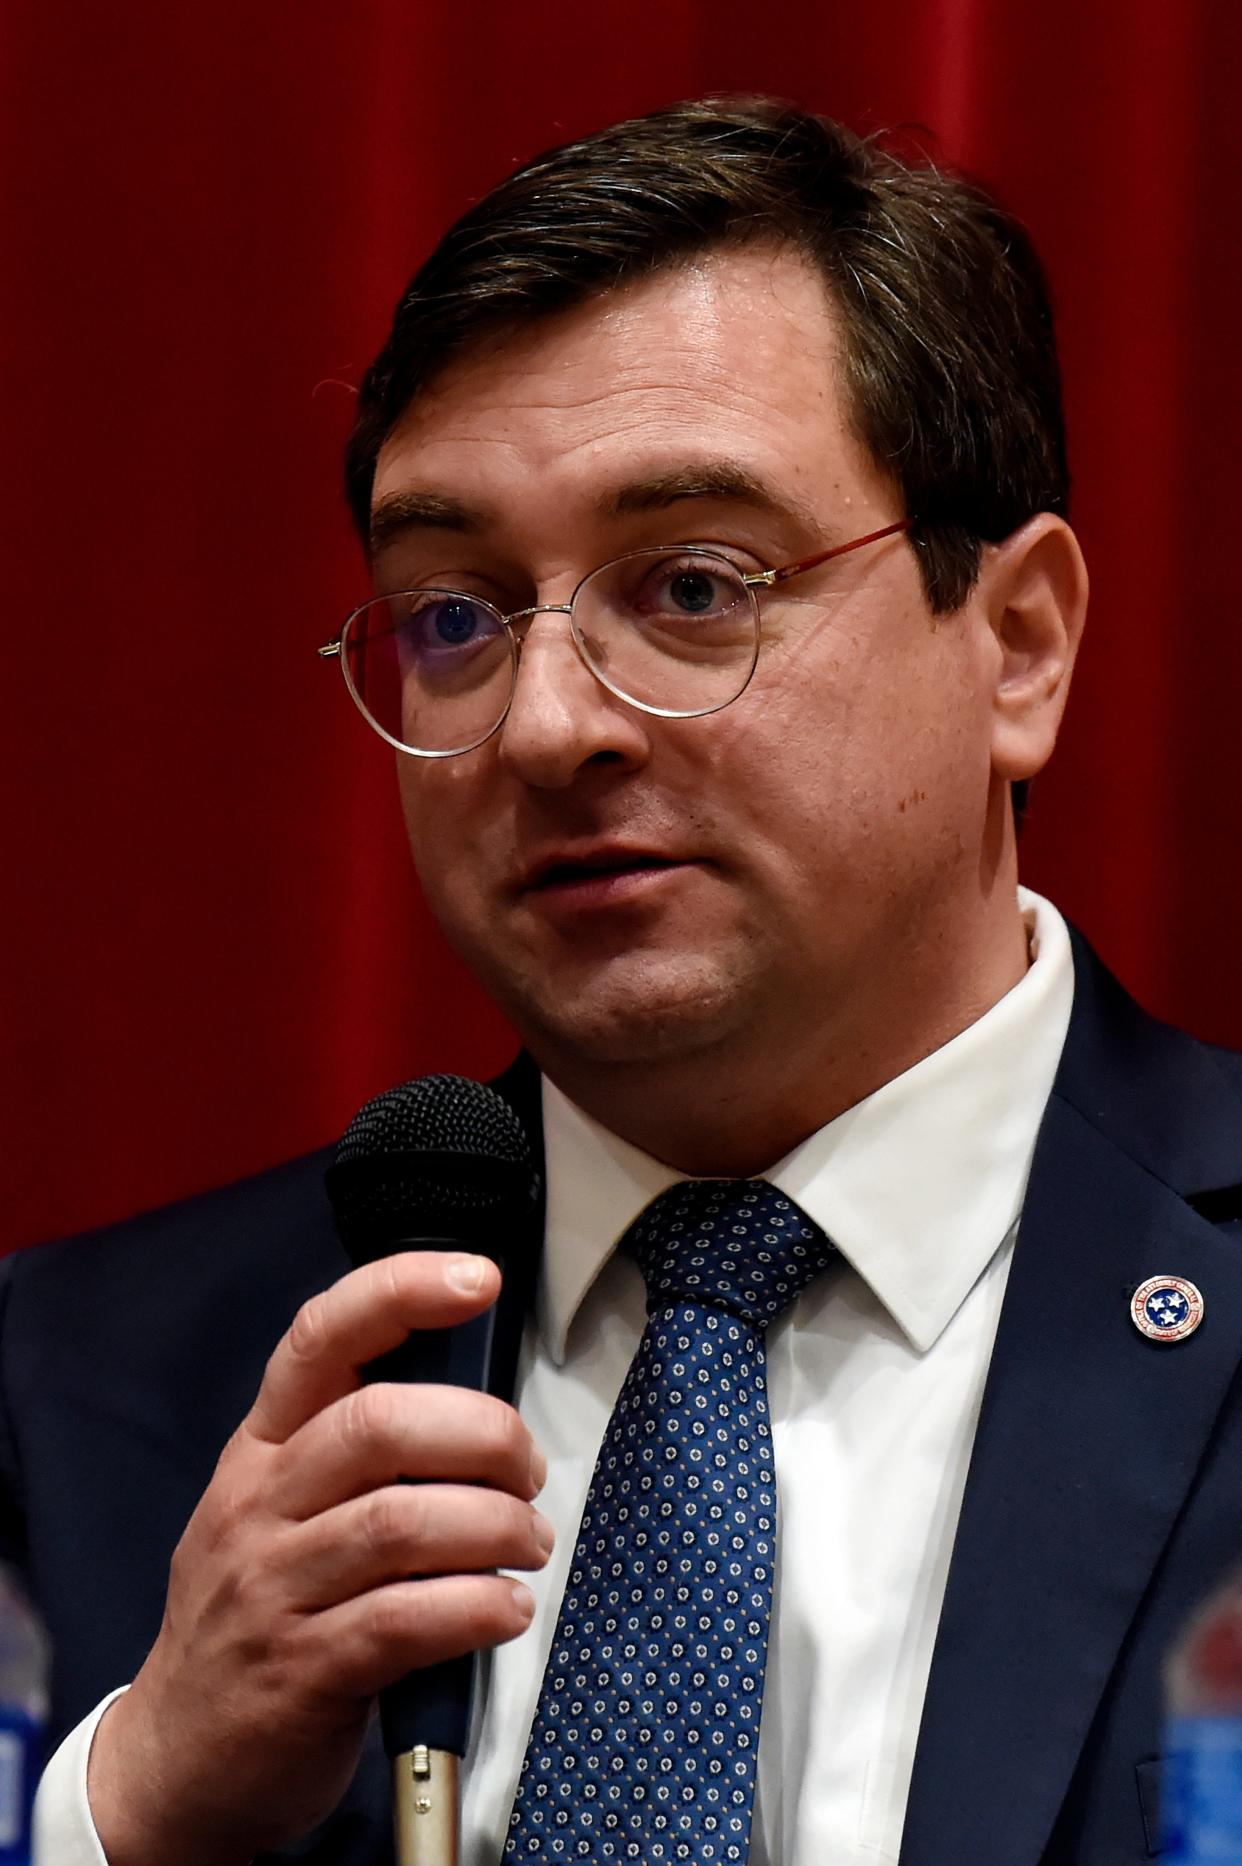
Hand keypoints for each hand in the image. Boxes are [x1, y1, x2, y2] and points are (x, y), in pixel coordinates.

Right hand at [87, 1251, 550, 1865]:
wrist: (178, 1757)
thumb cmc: (258, 1614)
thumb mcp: (279, 1512)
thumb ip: (357, 1454)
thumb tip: (479, 1409)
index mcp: (261, 1448)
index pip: (321, 1336)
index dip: (401, 1291)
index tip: (478, 1275)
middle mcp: (258, 1504)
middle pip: (379, 1425)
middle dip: (483, 1435)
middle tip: (528, 1470)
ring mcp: (273, 1588)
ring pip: (402, 1522)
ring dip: (496, 1526)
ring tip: (529, 1543)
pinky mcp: (302, 1670)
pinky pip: (406, 1619)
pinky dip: (477, 1606)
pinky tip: (505, 1609)